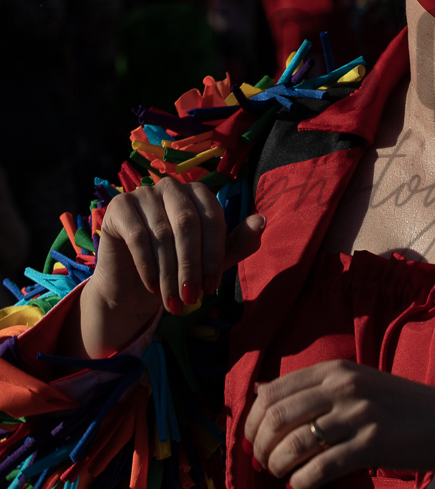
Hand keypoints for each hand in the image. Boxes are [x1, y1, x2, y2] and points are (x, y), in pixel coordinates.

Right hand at [61, 180, 264, 359]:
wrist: (134, 287)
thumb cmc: (178, 269)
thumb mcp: (212, 261)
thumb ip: (238, 242)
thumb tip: (262, 221)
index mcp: (198, 193)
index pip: (212, 217)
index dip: (213, 253)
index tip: (213, 287)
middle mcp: (171, 187)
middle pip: (188, 224)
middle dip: (192, 265)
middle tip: (192, 298)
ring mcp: (143, 193)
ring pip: (162, 234)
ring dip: (170, 273)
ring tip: (174, 302)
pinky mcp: (119, 206)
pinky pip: (137, 236)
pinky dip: (148, 266)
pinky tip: (153, 288)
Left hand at [243, 360, 434, 488]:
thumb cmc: (399, 405)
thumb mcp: (355, 382)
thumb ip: (310, 387)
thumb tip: (259, 391)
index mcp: (336, 368)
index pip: (272, 391)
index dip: (251, 421)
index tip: (252, 442)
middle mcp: (344, 385)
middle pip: (278, 417)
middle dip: (260, 446)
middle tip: (263, 464)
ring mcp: (359, 413)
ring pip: (296, 442)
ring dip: (278, 465)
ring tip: (281, 476)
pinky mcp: (374, 443)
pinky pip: (322, 466)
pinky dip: (301, 482)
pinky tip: (299, 487)